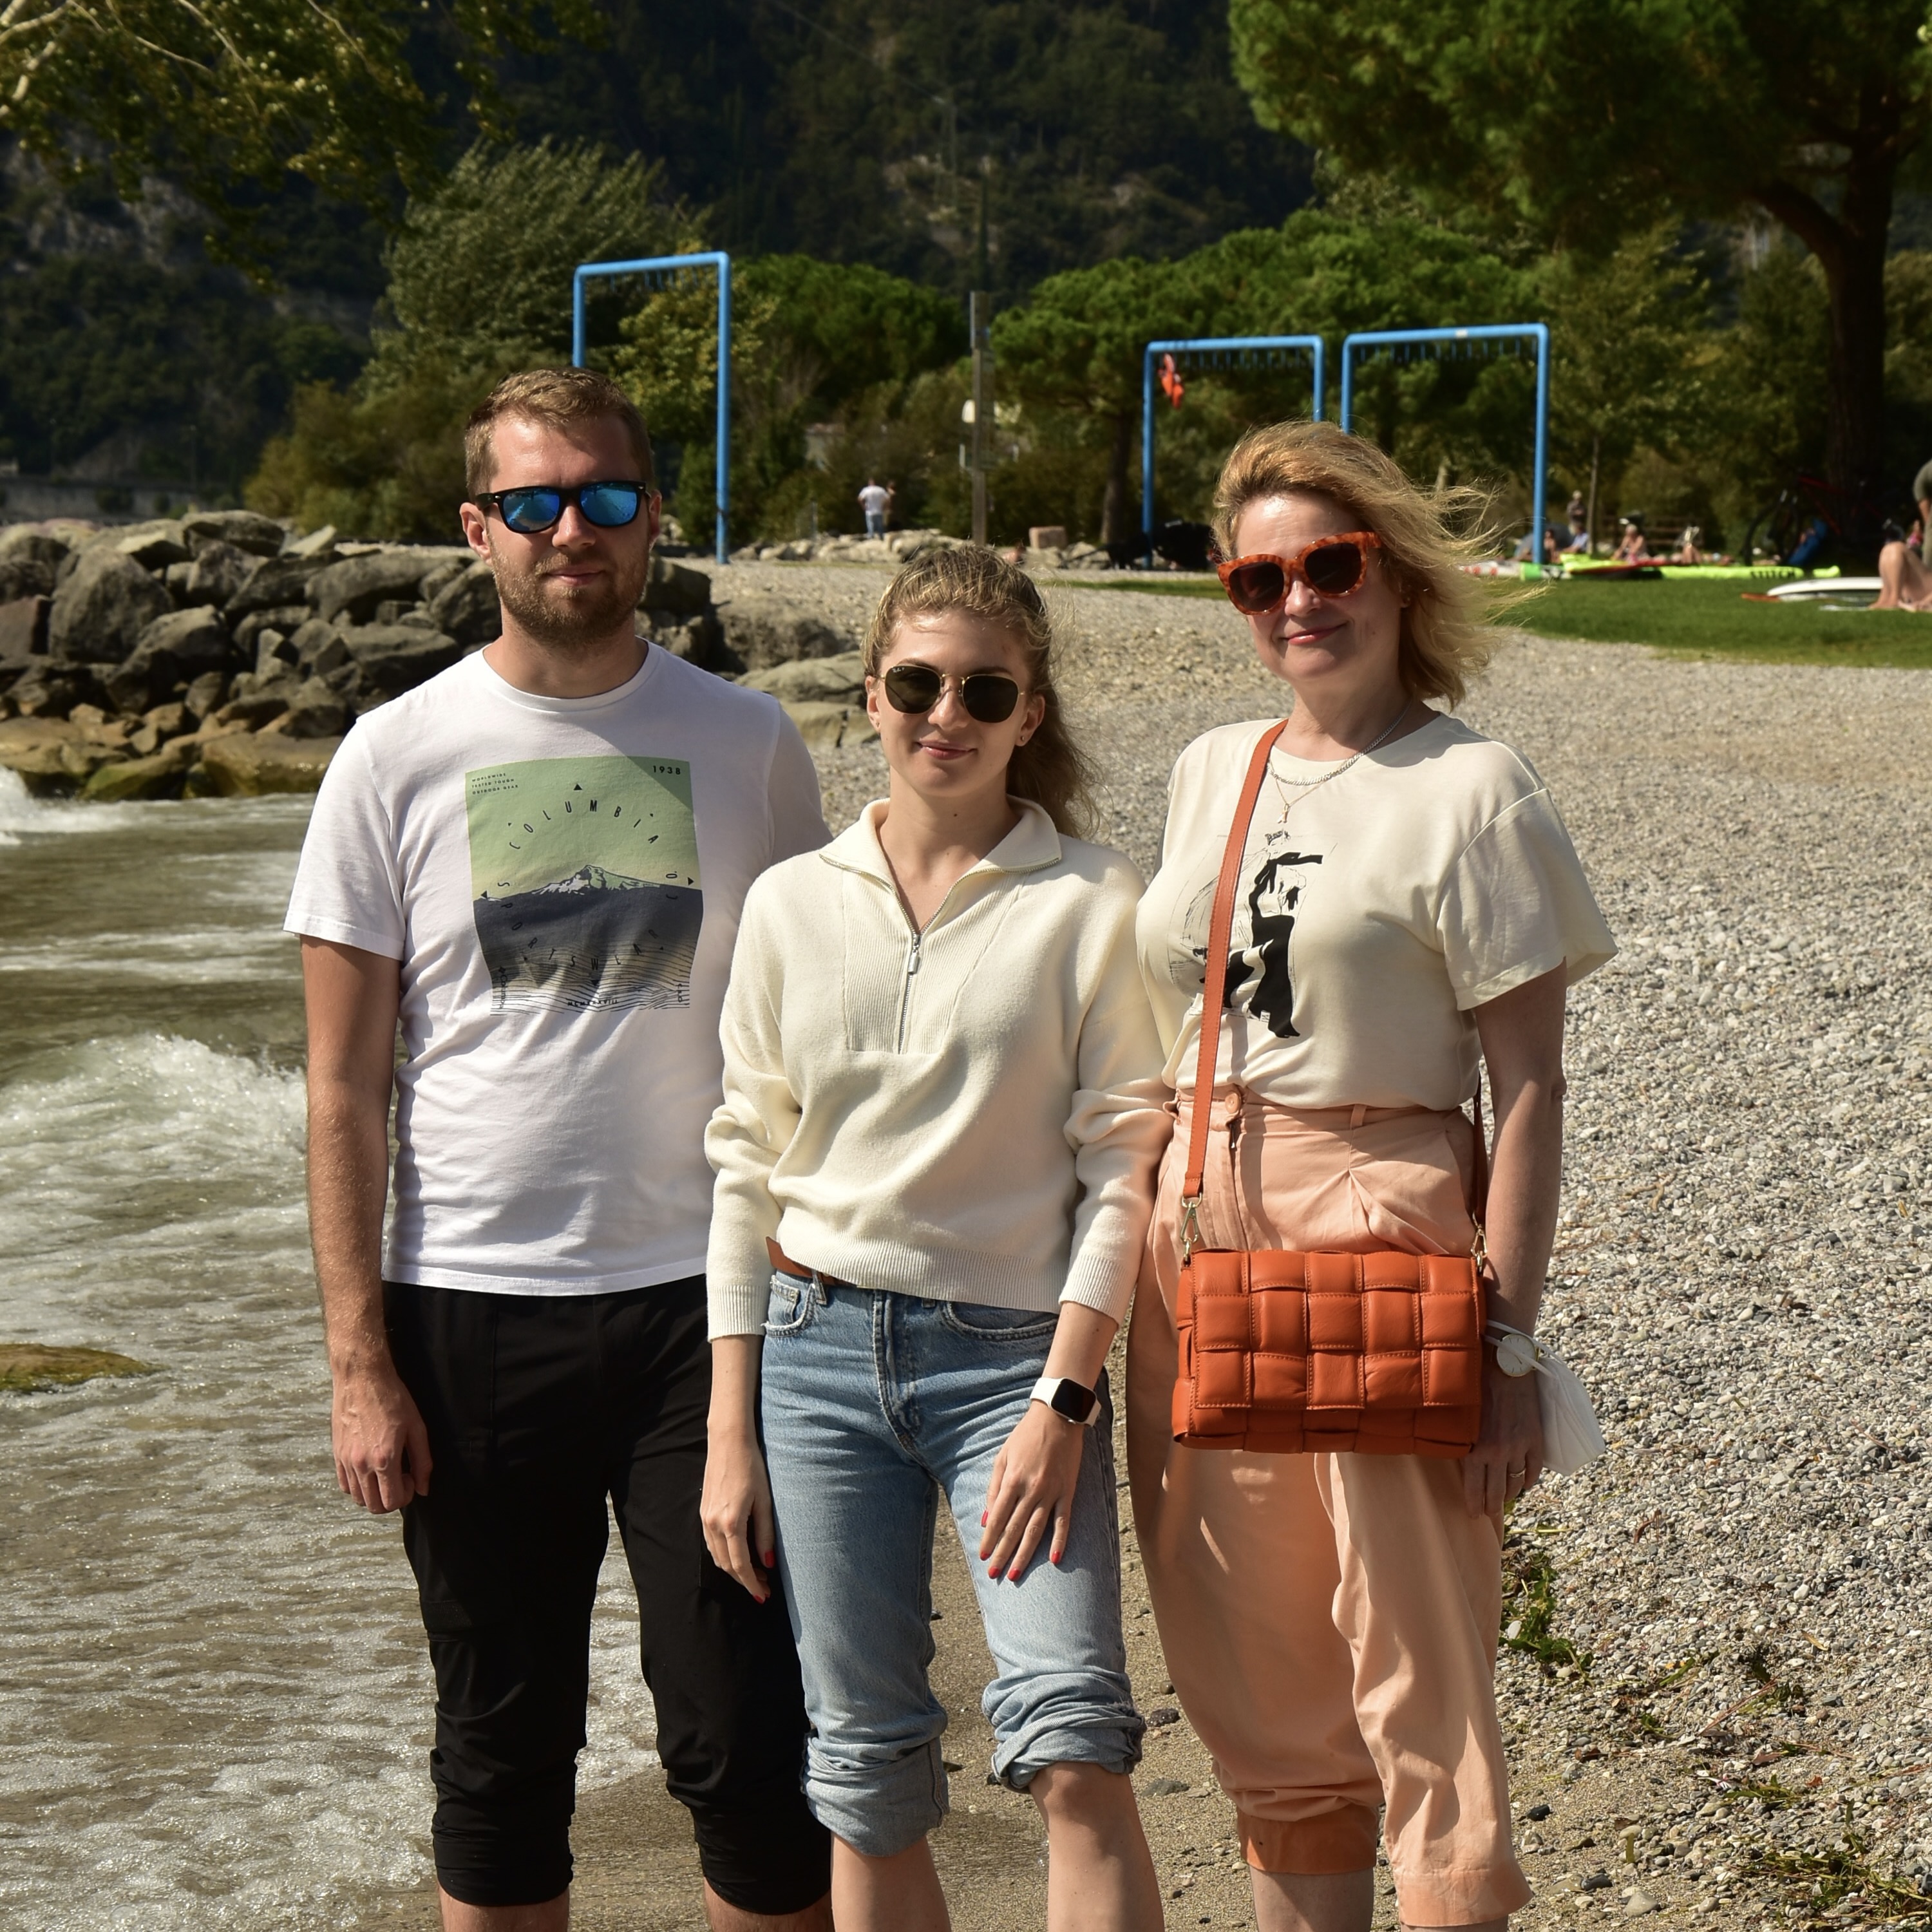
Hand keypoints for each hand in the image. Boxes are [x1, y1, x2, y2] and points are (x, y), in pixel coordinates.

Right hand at [332, 1364, 431, 1513]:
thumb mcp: (417, 1428)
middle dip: (391, 1499)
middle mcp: (361, 1464)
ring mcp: (345, 1461)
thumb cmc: (393, 1399)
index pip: (392, 1502)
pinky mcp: (336, 1455)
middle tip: (400, 1478)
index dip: (406, 1496)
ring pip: (358, 1499)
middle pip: (374, 1506)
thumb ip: (423, 1462)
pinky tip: (370, 1469)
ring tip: (385, 1473)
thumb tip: (424, 1488)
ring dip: (374, 1494)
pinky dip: (358, 1486)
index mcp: (384, 1458)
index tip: (410, 1477)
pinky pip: (344, 1485)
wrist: (362, 1378)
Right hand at [701, 1425, 775, 1602]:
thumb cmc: (751, 1467)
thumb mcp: (765, 1500)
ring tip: (755, 1575)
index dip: (752, 1584)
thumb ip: (765, 1534)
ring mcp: (705, 1518)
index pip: (740, 1565)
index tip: (763, 1596)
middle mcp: (713, 1524)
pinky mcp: (703, 1512)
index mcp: (731, 1523)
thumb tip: (769, 1562)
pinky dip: (724, 1556)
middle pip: (726, 1565)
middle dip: (745, 1581)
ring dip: (734, 1570)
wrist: (728, 1442)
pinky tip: (738, 1556)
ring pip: (717, 1557)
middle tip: (764, 1589)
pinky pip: (711, 1544)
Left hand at [979, 1401, 1086, 1581]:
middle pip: (1014, 1529)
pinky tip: (1054, 1559)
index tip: (982, 1557)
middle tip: (994, 1575)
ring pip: (1036, 1530)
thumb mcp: (1002, 1457)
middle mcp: (1030, 1489)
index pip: (997, 1518)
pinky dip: (1059, 1540)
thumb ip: (994, 1488)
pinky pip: (1064, 1520)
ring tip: (1015, 1574)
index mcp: (1012, 1480)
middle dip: (1002, 1554)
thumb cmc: (1025, 1436)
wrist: (1057, 1416)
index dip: (989, 1539)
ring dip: (1024, 1554)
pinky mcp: (1068, 1491)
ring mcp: (1051, 1491)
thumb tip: (987, 1519)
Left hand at [1462, 1360, 1543, 1520]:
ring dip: (1511, 1494)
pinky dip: (1530, 1480)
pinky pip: (1534, 1469)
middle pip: (1496, 1491)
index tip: (1473, 1515)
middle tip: (1489, 1515)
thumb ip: (1461, 1442)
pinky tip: (1525, 1484)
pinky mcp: (1535, 1439)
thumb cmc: (1475, 1388)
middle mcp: (1498, 1453)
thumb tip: (1459, 1461)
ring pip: (1516, 1483)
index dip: (1474, 1504)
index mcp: (1476, 1450)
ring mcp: (1519, 1448)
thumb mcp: (1460, 1418)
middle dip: (1492, 1507)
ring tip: (1505, 1499)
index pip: (1474, 1487)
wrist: (1505, 1367)